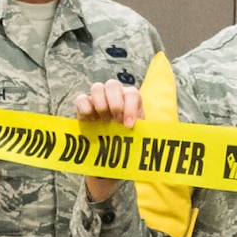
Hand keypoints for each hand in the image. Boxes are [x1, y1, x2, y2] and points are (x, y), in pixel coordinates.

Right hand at [75, 77, 144, 202]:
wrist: (111, 151)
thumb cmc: (128, 141)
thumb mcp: (138, 137)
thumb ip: (143, 132)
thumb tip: (154, 138)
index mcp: (131, 99)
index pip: (132, 93)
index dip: (130, 107)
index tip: (128, 125)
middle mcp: (115, 94)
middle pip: (113, 84)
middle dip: (115, 104)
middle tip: (115, 122)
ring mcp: (98, 97)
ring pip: (97, 87)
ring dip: (101, 105)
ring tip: (104, 122)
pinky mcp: (84, 105)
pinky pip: (81, 98)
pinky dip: (86, 108)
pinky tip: (91, 122)